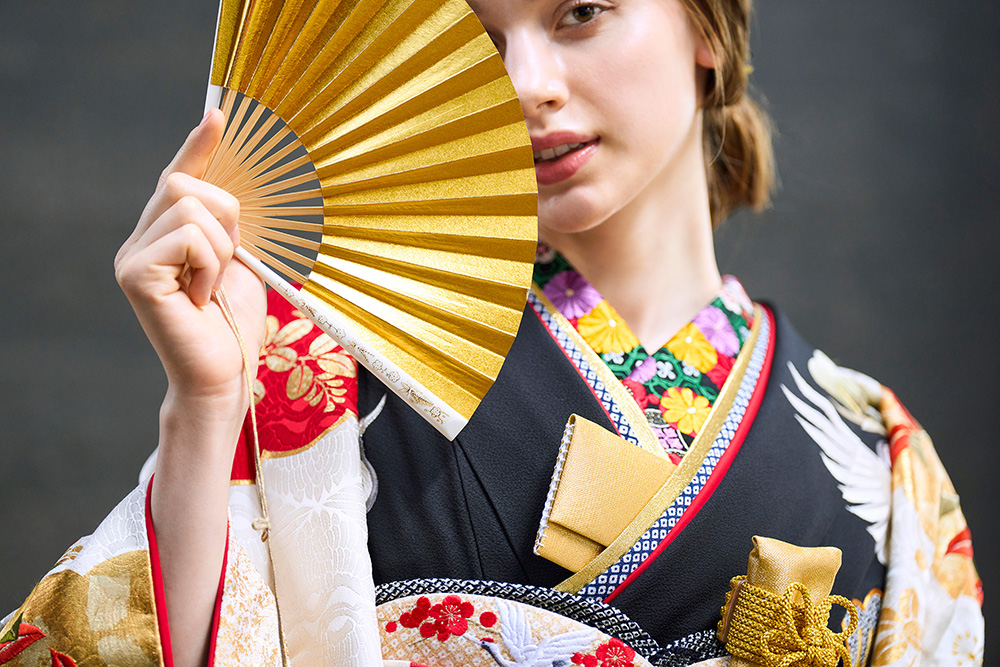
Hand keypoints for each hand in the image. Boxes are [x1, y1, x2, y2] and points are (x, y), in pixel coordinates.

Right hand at [115, 109, 265, 426]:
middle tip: (226, 266)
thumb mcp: (237, 262)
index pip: (178, 178)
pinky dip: (209, 265)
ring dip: (220, 249)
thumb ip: (225, 227)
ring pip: (190, 207)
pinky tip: (202, 297)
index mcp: (165, 235)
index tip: (218, 114)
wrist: (224, 373)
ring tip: (212, 288)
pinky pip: (188, 236)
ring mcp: (131, 256)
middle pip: (185, 184)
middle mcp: (140, 240)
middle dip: (224, 219)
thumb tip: (231, 188)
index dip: (198, 146)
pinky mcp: (134, 273)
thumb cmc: (234, 324)